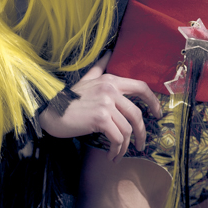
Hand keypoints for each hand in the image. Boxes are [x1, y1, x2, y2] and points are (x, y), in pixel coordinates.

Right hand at [38, 51, 162, 161]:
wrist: (50, 112)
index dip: (153, 101)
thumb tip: (109, 51)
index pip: (141, 87)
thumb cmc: (69, 99)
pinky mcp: (100, 118)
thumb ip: (99, 67)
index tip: (157, 114)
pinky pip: (117, 138)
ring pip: (127, 129)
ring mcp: (106, 103)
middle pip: (137, 114)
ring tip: (118, 154)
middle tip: (141, 145)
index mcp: (110, 80)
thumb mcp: (86, 79)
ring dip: (125, 146)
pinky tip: (111, 155)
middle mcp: (110, 89)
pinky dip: (116, 150)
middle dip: (142, 133)